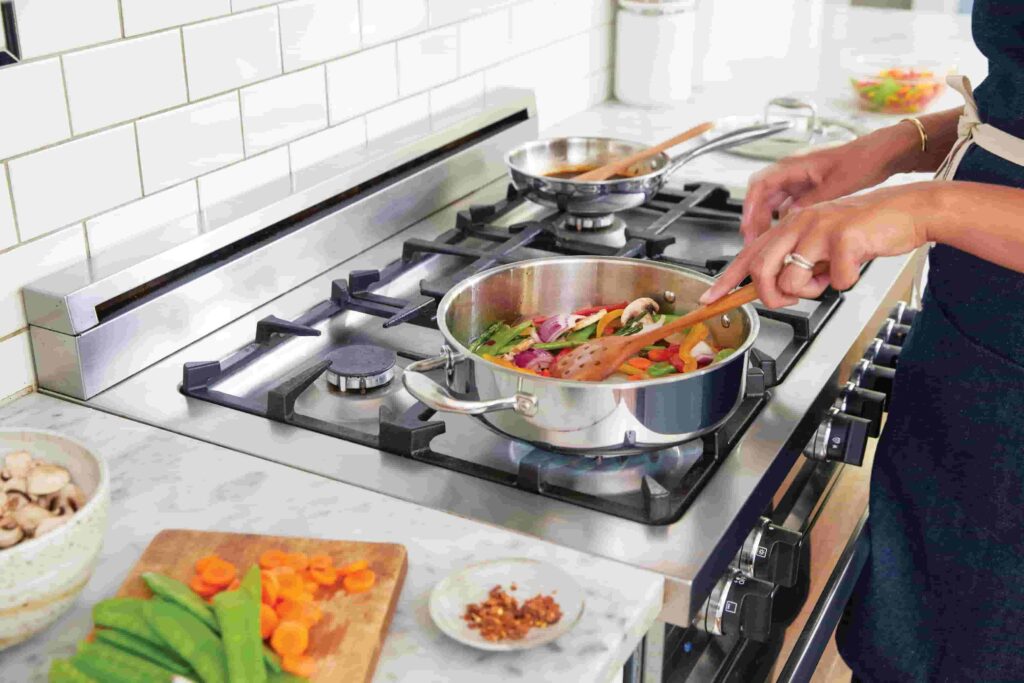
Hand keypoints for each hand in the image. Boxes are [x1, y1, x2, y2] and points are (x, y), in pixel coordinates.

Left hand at [701, 183, 936, 308]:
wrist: (908, 211)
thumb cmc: (865, 232)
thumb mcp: (822, 246)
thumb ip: (797, 263)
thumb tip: (778, 291)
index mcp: (790, 225)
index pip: (749, 255)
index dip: (726, 281)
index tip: (709, 300)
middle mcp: (798, 223)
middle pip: (762, 272)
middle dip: (773, 296)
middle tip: (791, 299)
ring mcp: (820, 227)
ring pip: (793, 281)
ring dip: (814, 290)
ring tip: (831, 274)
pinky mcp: (844, 236)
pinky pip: (835, 281)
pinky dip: (846, 282)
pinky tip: (856, 265)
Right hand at [740, 124, 921, 242]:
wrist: (884, 152)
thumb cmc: (863, 159)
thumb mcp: (837, 184)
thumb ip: (811, 202)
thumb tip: (790, 219)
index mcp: (795, 165)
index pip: (760, 185)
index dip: (750, 208)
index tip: (748, 227)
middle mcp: (793, 171)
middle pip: (762, 196)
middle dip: (755, 219)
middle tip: (753, 242)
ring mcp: (800, 180)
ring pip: (773, 202)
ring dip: (766, 221)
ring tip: (765, 242)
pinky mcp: (808, 188)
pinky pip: (787, 205)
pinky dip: (782, 220)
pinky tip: (787, 234)